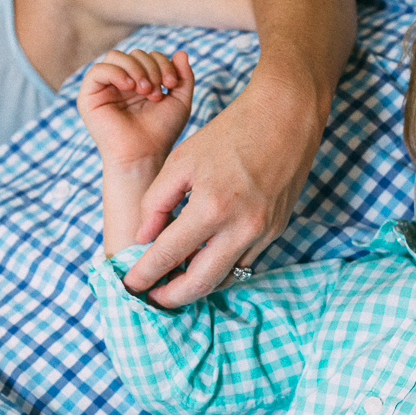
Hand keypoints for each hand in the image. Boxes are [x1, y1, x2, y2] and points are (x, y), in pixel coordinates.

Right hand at [77, 49, 194, 166]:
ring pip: (116, 56)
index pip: (148, 56)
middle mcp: (120, 83)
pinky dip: (116, 72)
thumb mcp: (179, 101)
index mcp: (138, 82)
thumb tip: (181, 52)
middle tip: (156, 92)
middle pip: (133, 54)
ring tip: (145, 90)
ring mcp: (103, 88)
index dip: (162, 63)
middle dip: (150, 67)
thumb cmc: (161, 133)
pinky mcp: (88, 97)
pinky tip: (130, 86)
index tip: (171, 84)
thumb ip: (183, 77)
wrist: (144, 156)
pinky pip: (97, 70)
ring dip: (136, 68)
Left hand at [123, 68, 325, 306]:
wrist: (286, 117)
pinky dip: (220, 267)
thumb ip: (157, 201)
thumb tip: (143, 237)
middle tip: (151, 297)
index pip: (168, 256)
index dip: (144, 275)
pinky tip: (204, 260)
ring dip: (197, 285)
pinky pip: (244, 261)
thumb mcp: (182, 160)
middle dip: (170, 297)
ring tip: (174, 283)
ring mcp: (263, 233)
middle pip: (199, 285)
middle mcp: (241, 228)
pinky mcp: (276, 231)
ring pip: (224, 278)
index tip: (129, 285)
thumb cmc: (229, 133)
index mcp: (211, 207)